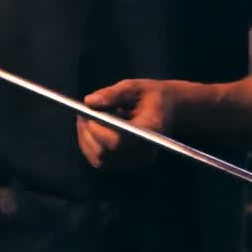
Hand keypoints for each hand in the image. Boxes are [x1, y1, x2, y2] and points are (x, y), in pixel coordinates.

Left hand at [78, 79, 198, 170]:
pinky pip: (100, 161)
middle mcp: (145, 152)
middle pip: (105, 153)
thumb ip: (113, 93)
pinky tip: (93, 129)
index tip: (87, 112)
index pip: (118, 141)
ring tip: (90, 118)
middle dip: (88, 132)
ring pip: (99, 159)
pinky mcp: (127, 165)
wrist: (168, 111)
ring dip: (87, 138)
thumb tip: (89, 102)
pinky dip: (90, 145)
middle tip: (83, 112)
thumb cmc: (151, 96)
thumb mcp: (135, 87)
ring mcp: (136, 162)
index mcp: (150, 131)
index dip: (98, 130)